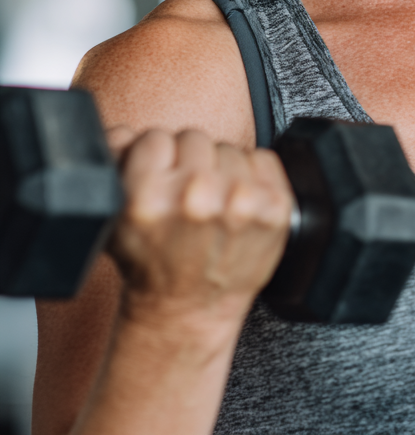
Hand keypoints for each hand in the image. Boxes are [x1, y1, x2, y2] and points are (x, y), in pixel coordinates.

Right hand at [107, 128, 293, 329]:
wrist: (189, 310)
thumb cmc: (152, 265)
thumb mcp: (113, 220)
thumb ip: (113, 164)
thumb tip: (125, 130)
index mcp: (148, 198)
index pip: (155, 137)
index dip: (157, 157)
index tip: (161, 179)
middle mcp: (196, 197)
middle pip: (194, 138)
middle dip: (189, 162)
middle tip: (186, 196)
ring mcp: (239, 202)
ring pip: (229, 147)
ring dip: (221, 169)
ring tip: (211, 205)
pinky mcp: (274, 208)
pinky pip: (262, 158)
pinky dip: (252, 175)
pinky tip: (237, 204)